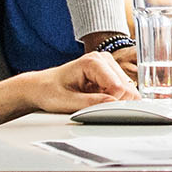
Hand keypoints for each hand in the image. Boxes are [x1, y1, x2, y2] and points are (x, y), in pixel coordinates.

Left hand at [0, 50, 137, 118]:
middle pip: (127, 89)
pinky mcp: (111, 75)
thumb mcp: (66, 102)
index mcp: (93, 61)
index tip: (96, 111)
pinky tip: (99, 101)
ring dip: (115, 102)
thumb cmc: (49, 91)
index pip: (118, 87)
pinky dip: (115, 101)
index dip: (111, 104)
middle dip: (115, 103)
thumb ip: (91, 103)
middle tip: (93, 108)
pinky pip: (124, 93)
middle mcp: (104, 59)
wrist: (42, 87)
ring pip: (129, 91)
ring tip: (93, 103)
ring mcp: (109, 66)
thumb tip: (113, 104)